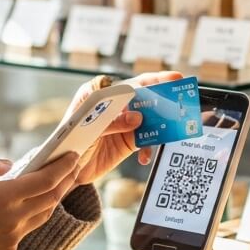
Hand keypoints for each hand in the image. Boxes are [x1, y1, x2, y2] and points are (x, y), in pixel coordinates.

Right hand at [0, 152, 79, 249]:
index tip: (73, 156)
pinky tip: (30, 204)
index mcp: (3, 198)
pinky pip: (27, 229)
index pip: (46, 181)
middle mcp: (13, 219)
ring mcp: (12, 237)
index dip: (63, 167)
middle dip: (66, 180)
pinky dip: (34, 213)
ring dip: (53, 197)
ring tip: (58, 183)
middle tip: (73, 166)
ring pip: (43, 215)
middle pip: (51, 198)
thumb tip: (10, 164)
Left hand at [72, 71, 183, 185]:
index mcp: (103, 94)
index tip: (171, 79)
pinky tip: (144, 158)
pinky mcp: (130, 141)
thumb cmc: (69, 141)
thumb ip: (112, 121)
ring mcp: (126, 123)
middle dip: (165, 97)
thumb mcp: (87, 127)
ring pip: (151, 118)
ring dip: (163, 123)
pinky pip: (148, 141)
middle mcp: (117, 106)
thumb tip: (138, 118)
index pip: (131, 83)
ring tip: (174, 126)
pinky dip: (149, 149)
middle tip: (183, 98)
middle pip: (146, 97)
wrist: (66, 170)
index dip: (152, 80)